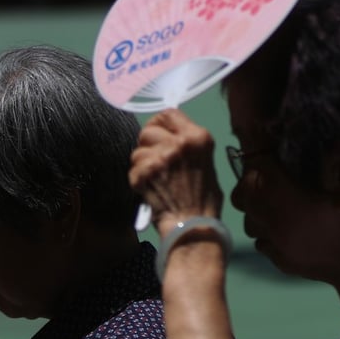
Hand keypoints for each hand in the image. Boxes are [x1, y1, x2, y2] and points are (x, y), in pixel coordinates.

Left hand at [130, 108, 224, 235]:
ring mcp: (161, 157)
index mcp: (198, 137)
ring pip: (138, 151)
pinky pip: (133, 169)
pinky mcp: (145, 173)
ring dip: (142, 164)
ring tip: (154, 179)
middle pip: (148, 130)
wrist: (193, 225)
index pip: (169, 113)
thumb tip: (171, 139)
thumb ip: (188, 148)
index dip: (159, 123)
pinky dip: (137, 181)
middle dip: (147, 144)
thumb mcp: (206, 164)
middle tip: (153, 160)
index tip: (157, 133)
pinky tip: (149, 190)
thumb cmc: (204, 199)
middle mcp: (179, 142)